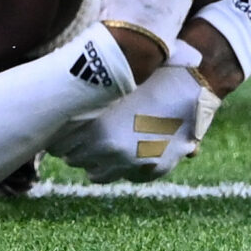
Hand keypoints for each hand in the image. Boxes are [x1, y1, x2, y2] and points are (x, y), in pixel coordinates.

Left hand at [49, 64, 219, 182]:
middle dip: (74, 149)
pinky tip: (123, 153)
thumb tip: (58, 100)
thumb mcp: (112, 84)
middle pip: (75, 160)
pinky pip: (129, 176)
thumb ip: (86, 99)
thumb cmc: (148, 73)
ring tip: (95, 148)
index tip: (56, 130)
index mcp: (97, 129)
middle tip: (74, 137)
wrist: (194, 81)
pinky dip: (123, 168)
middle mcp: (113, 151)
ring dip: (94, 162)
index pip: (59, 145)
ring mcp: (135, 163)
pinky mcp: (156, 169)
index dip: (57, 137)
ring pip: (97, 175)